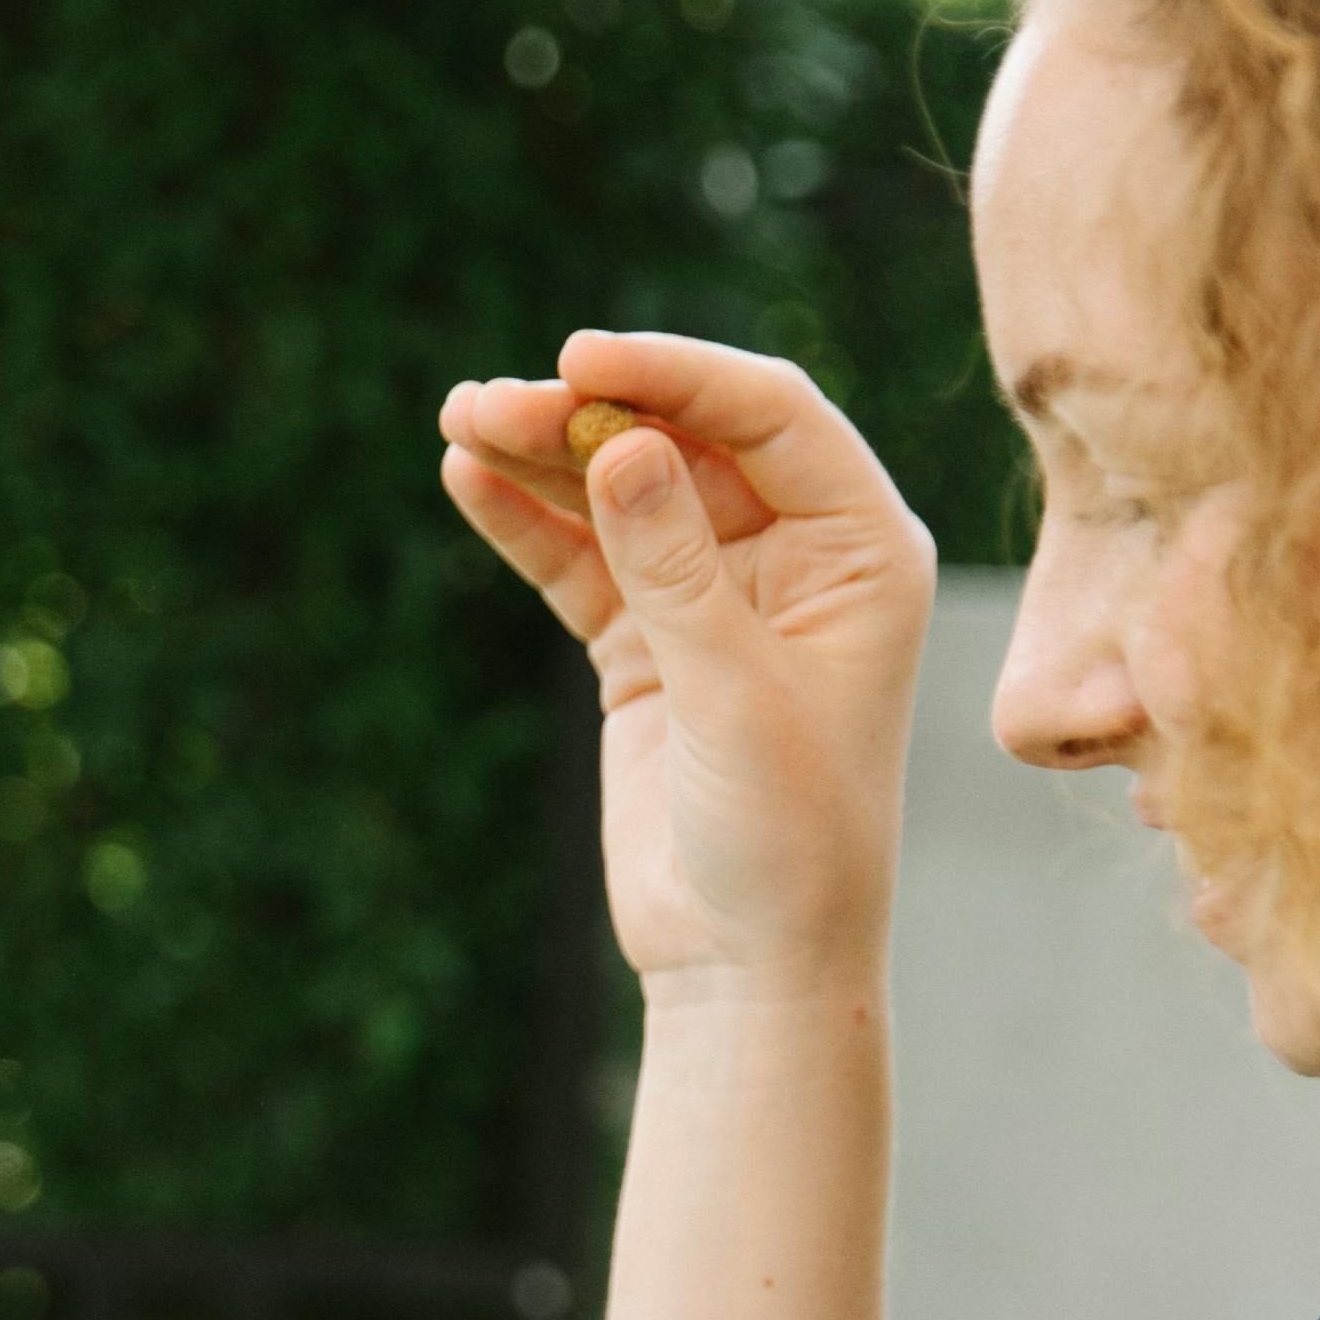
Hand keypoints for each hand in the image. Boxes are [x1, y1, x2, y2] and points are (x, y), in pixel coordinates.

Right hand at [437, 331, 936, 998]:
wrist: (748, 961)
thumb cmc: (788, 836)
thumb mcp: (736, 693)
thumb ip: (678, 567)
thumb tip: (620, 442)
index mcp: (859, 547)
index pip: (771, 414)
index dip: (676, 373)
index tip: (582, 358)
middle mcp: (795, 554)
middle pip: (683, 441)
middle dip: (588, 413)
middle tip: (492, 400)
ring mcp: (714, 596)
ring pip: (622, 493)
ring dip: (543, 456)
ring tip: (460, 422)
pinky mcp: (647, 646)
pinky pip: (582, 560)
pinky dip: (528, 522)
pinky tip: (469, 480)